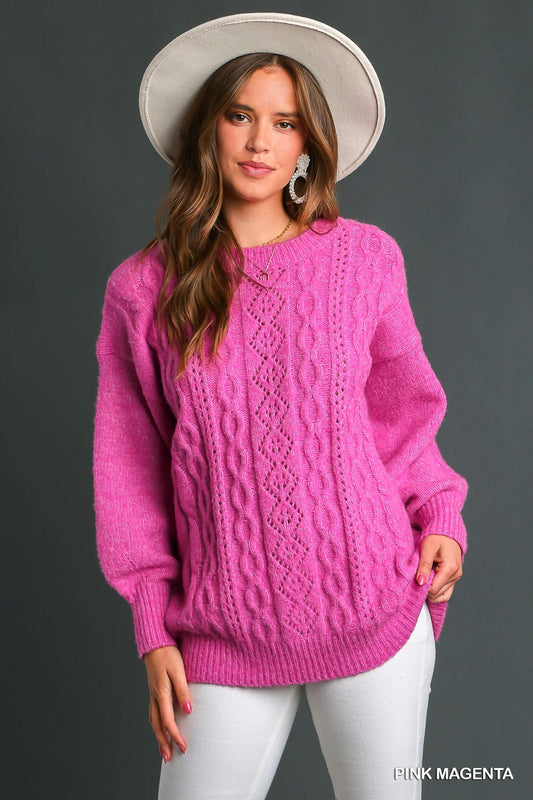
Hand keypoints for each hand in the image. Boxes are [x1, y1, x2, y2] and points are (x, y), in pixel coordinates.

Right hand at [143, 645, 192, 761]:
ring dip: (158, 736)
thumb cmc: (168, 654)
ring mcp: (153, 693)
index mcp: (161, 693)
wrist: (154, 641)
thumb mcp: (178, 670)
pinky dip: (156, 724)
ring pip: (153, 720)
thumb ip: (183, 690)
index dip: (175, 736)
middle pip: (157, 726)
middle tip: (169, 758)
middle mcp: (155, 697)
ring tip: (163, 749)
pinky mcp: (154, 689)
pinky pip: (153, 712)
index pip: (168, 722)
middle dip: (163, 743)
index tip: (184, 748)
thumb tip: (188, 710)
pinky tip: (160, 726)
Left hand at [416, 534, 462, 602]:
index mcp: (450, 568)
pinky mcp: (454, 578)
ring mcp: (456, 578)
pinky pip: (445, 592)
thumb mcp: (427, 548)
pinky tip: (429, 582)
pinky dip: (436, 591)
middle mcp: (456, 575)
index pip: (434, 589)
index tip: (416, 578)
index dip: (422, 586)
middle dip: (426, 588)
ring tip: (425, 577)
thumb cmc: (437, 537)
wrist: (446, 533)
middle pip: (437, 594)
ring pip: (442, 595)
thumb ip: (424, 565)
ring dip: (431, 590)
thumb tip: (420, 581)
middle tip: (419, 575)